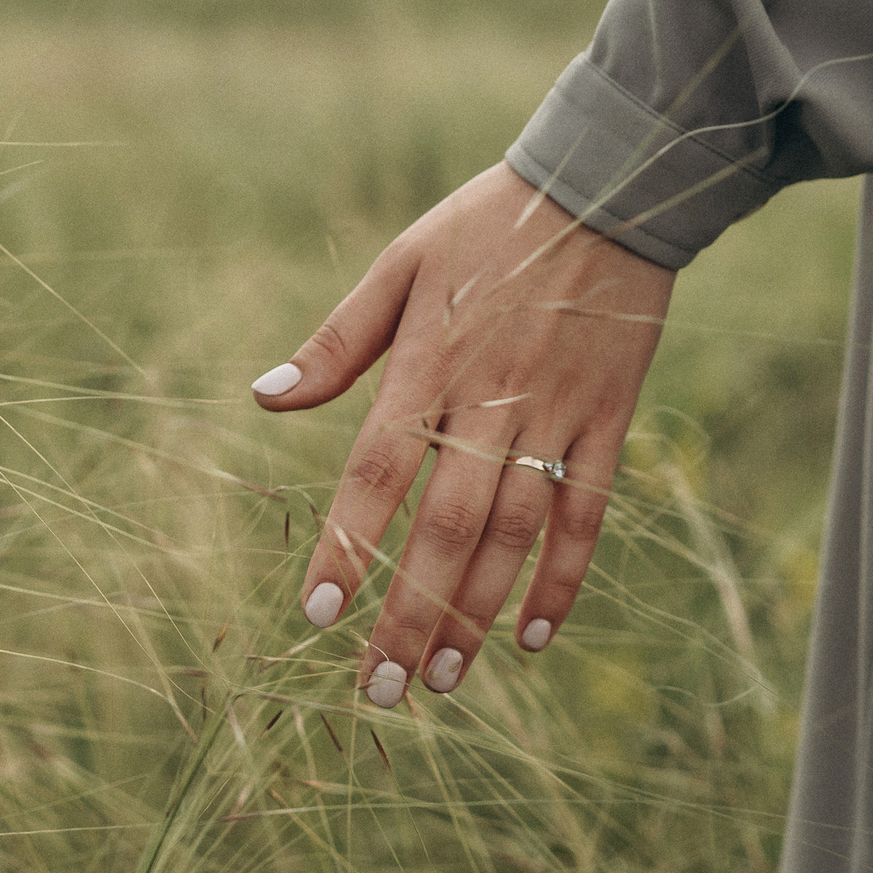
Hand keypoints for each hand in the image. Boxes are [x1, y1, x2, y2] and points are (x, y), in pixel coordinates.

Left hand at [252, 164, 673, 703]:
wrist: (608, 184)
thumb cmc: (485, 225)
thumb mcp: (399, 265)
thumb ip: (337, 342)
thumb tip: (264, 396)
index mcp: (428, 365)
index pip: (377, 473)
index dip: (347, 546)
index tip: (318, 614)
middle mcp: (491, 401)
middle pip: (446, 527)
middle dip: (409, 613)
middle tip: (380, 688)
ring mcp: (556, 415)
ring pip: (516, 534)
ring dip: (478, 612)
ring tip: (443, 679)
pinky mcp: (609, 419)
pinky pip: (588, 513)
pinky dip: (563, 579)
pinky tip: (534, 638)